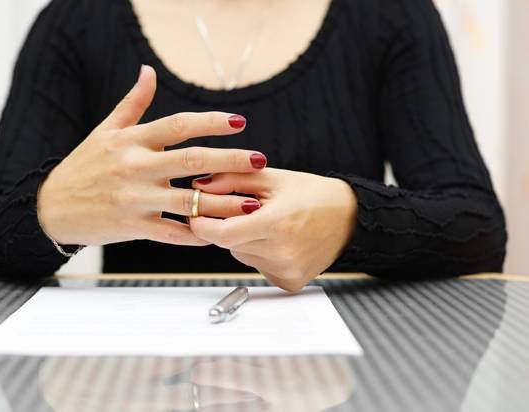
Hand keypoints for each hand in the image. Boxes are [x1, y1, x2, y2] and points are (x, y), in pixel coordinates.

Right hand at [37, 65, 265, 245]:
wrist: (51, 207)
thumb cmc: (83, 166)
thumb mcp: (105, 131)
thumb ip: (133, 104)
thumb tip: (148, 70)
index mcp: (131, 141)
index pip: (177, 125)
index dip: (210, 122)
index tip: (239, 122)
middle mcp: (135, 167)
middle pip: (191, 161)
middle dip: (230, 160)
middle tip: (260, 160)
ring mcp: (135, 199)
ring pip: (188, 202)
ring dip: (223, 204)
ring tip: (251, 204)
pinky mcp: (132, 227)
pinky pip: (171, 233)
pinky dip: (194, 235)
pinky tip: (216, 234)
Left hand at [190, 169, 356, 290]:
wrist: (351, 218)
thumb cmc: (313, 195)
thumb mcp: (273, 178)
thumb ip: (232, 179)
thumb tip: (198, 186)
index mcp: (277, 223)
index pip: (222, 234)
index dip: (203, 226)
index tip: (197, 216)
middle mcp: (282, 253)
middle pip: (230, 244)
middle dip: (228, 227)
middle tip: (245, 212)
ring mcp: (287, 271)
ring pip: (242, 256)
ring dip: (244, 241)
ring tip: (269, 224)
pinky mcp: (290, 282)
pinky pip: (258, 268)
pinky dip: (260, 254)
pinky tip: (279, 241)